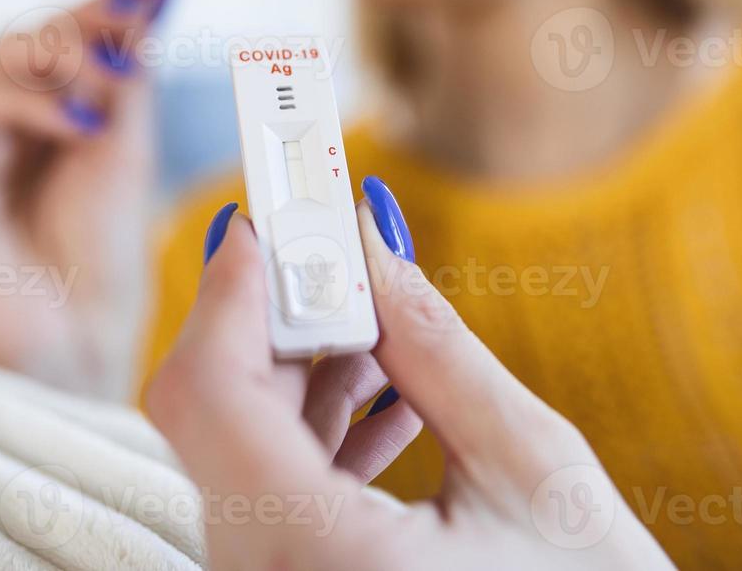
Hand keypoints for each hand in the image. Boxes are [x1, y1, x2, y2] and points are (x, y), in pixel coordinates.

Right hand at [0, 0, 166, 395]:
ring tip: (114, 81)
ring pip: (4, 55)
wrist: (73, 338)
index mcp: (58, 109)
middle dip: (90, 13)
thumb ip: (130, 75)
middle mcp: (10, 117)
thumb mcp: (129, 149)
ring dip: (65, 54)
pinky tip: (83, 125)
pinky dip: (35, 106)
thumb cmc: (101, 255)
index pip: (75, 33)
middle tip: (136, 2)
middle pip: (37, 31)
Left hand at [146, 197, 674, 570]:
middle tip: (339, 241)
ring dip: (299, 363)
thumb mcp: (532, 470)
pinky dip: (313, 426)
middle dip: (271, 309)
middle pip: (211, 406)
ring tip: (388, 322)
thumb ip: (433, 344)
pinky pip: (266, 487)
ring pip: (235, 442)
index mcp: (313, 560)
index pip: (208, 386)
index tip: (280, 205)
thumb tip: (366, 238)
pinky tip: (393, 394)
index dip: (234, 280)